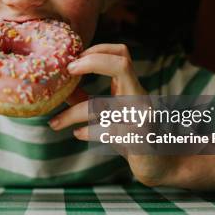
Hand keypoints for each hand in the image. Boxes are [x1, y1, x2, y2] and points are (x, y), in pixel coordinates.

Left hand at [49, 43, 182, 186]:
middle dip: (92, 62)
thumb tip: (60, 89)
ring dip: (73, 113)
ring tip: (54, 123)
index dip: (98, 49)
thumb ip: (86, 100)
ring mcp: (142, 117)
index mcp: (130, 87)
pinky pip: (109, 131)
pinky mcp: (140, 139)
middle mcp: (138, 97)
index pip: (121, 53)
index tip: (73, 60)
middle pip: (121, 65)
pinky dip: (89, 132)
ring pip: (104, 105)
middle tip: (68, 70)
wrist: (160, 164)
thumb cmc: (130, 135)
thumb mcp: (109, 114)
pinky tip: (78, 134)